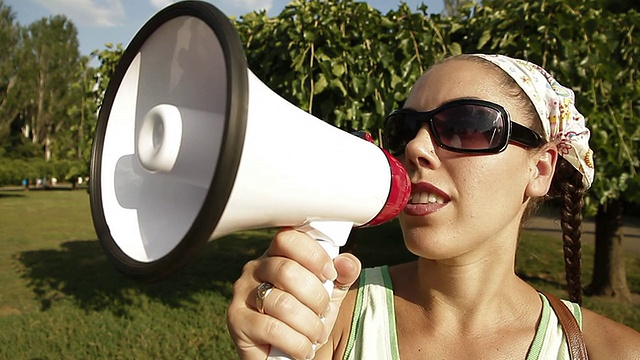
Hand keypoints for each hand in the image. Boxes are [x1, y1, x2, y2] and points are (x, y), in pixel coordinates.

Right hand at [226, 228, 361, 359]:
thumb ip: (343, 275)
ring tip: (315, 334)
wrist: (288, 355)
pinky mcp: (236, 320)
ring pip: (282, 303)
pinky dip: (297, 343)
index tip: (330, 275)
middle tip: (324, 311)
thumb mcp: (331, 294)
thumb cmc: (306, 318)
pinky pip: (272, 329)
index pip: (288, 238)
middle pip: (287, 271)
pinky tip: (303, 349)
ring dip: (309, 325)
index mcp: (276, 254)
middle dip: (316, 297)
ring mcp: (242, 293)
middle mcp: (255, 268)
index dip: (314, 255)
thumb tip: (348, 263)